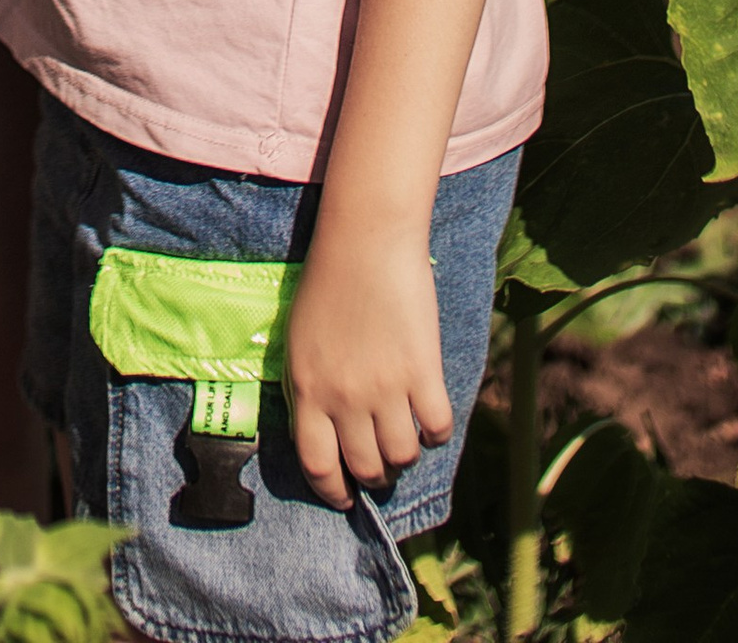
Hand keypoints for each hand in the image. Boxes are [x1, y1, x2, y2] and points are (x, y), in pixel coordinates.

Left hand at [281, 222, 452, 510]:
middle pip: (366, 467)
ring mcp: (386, 388)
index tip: (344, 497)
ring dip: (405, 455)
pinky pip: (437, 428)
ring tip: (405, 439)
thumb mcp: (299, 340)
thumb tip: (321, 431)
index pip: (317, 465)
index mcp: (308, 390)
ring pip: (403, 455)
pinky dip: (437, 431)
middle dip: (374, 475)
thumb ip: (308, 388)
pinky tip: (431, 417)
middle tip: (381, 466)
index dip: (333, 490)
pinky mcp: (422, 372)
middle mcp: (345, 398)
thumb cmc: (327, 281)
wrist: (366, 239)